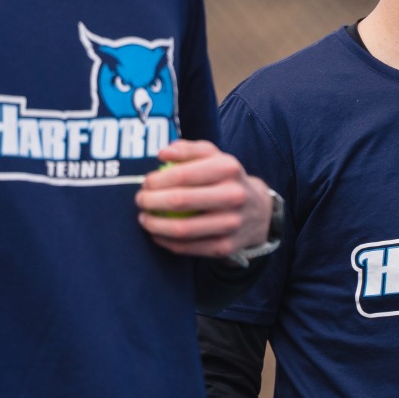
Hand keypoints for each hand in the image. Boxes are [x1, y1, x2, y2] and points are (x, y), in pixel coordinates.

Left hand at [138, 140, 273, 258]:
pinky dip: (165, 241)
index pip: (183, 174)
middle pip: (180, 201)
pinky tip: (156, 234)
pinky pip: (187, 248)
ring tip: (144, 218)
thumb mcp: (215, 156)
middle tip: (140, 200)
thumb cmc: (226, 179)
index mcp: (229, 168)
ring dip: (154, 225)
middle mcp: (234, 196)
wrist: (258, 212)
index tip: (145, 183)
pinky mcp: (225, 247)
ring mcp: (231, 224)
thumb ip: (188, 150)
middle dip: (151, 201)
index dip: (157, 180)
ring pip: (182, 229)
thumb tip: (162, 154)